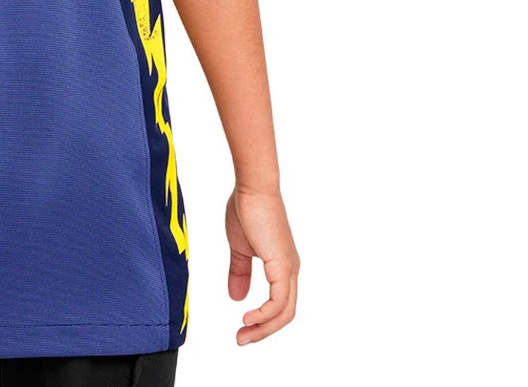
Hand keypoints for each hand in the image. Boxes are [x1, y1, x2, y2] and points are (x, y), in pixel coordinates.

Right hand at [225, 187, 298, 344]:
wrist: (253, 188)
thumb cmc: (247, 210)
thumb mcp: (239, 248)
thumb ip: (239, 272)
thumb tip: (236, 297)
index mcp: (282, 266)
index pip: (279, 304)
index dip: (262, 320)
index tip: (241, 327)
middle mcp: (290, 270)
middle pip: (285, 313)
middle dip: (263, 331)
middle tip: (241, 340)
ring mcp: (289, 268)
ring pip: (284, 312)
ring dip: (263, 328)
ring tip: (243, 334)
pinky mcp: (283, 265)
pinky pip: (279, 301)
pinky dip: (265, 314)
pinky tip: (247, 316)